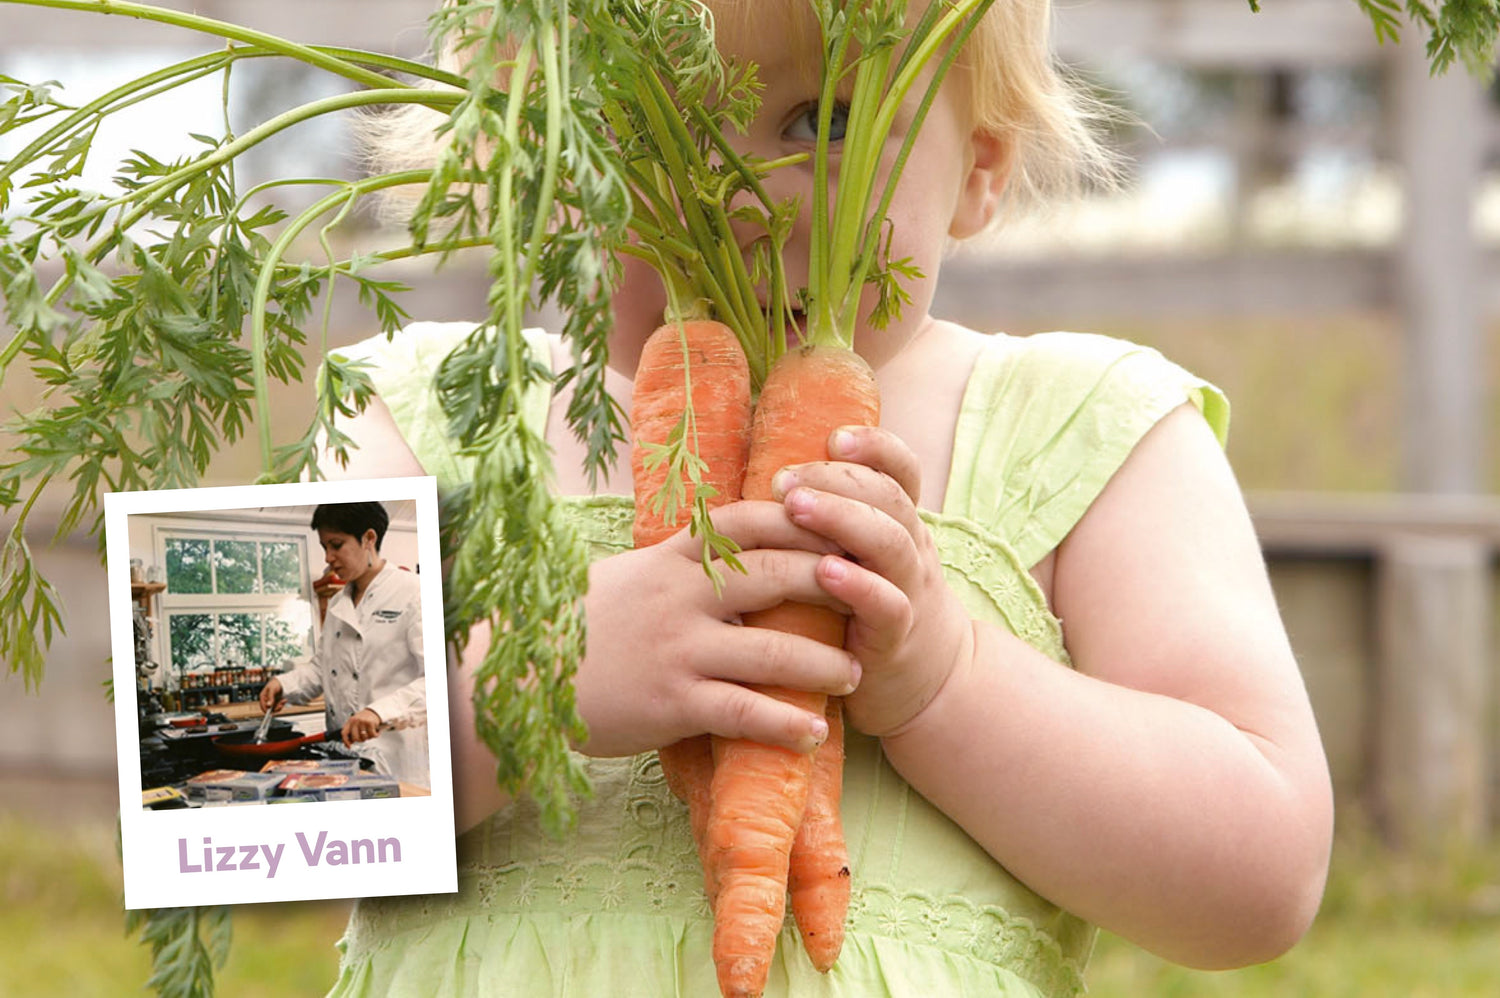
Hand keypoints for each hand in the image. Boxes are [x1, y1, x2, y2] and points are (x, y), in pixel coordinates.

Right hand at [258, 678, 284, 712]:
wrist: (281, 682)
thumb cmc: (275, 684)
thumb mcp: (273, 690)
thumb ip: (271, 697)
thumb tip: (268, 706)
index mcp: (263, 697)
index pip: (262, 706)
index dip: (266, 710)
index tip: (271, 713)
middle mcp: (266, 700)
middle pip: (269, 709)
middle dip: (275, 708)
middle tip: (281, 705)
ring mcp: (271, 701)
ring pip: (274, 708)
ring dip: (280, 706)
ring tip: (284, 700)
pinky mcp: (275, 702)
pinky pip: (278, 706)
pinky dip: (282, 704)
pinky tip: (284, 700)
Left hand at [342, 708, 383, 744]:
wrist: (374, 711)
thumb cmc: (364, 719)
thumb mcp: (355, 723)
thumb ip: (351, 732)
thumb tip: (349, 743)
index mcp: (350, 721)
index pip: (344, 733)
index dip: (345, 741)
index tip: (349, 746)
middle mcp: (355, 721)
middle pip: (355, 738)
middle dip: (360, 740)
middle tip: (363, 738)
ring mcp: (362, 722)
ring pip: (364, 737)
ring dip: (368, 738)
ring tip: (370, 733)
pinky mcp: (370, 723)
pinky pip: (372, 735)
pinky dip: (375, 735)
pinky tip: (376, 732)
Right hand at [572, 500, 862, 757]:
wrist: (517, 675)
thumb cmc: (576, 625)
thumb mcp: (628, 575)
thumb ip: (681, 562)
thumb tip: (730, 545)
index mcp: (672, 557)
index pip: (751, 523)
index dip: (805, 521)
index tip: (846, 525)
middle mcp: (681, 595)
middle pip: (777, 575)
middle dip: (835, 584)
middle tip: (874, 597)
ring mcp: (678, 648)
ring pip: (773, 650)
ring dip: (824, 663)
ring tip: (854, 673)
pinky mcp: (671, 702)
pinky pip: (743, 711)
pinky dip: (786, 723)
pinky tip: (813, 734)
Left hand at [773, 425, 975, 736]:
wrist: (923, 682)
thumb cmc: (867, 608)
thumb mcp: (860, 556)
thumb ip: (827, 521)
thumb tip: (760, 475)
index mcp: (898, 522)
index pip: (900, 470)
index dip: (875, 446)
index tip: (834, 436)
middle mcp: (910, 548)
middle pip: (887, 497)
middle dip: (835, 479)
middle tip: (784, 478)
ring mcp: (909, 590)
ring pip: (890, 542)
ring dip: (841, 519)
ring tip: (796, 507)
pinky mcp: (897, 637)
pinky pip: (887, 605)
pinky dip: (858, 586)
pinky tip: (825, 572)